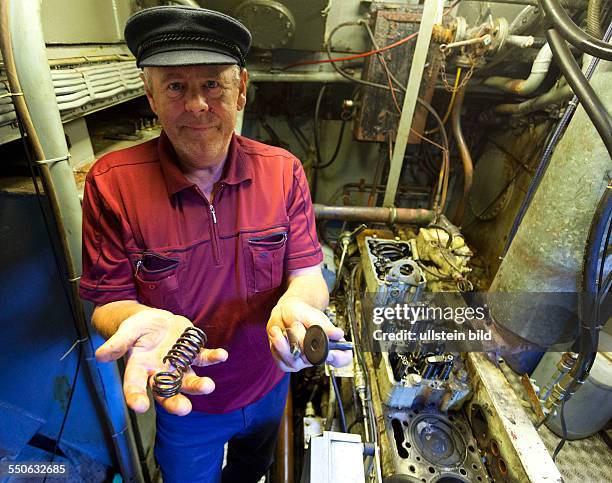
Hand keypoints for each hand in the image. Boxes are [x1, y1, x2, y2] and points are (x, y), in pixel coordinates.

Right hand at [95, 309, 227, 415]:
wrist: (155, 320)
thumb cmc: (137, 329)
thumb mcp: (126, 332)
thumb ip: (117, 343)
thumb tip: (100, 356)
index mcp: (140, 370)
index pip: (135, 388)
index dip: (136, 397)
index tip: (140, 406)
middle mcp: (161, 373)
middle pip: (167, 393)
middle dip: (175, 402)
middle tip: (184, 409)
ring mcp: (179, 365)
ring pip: (189, 380)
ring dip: (199, 385)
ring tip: (209, 386)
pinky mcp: (193, 353)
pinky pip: (204, 358)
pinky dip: (214, 358)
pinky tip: (222, 356)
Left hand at [266, 297, 352, 371]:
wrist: (287, 312)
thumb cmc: (303, 314)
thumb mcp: (313, 316)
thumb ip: (324, 326)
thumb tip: (338, 334)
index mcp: (330, 344)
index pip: (343, 358)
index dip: (338, 358)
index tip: (330, 352)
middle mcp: (317, 356)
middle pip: (313, 359)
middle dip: (303, 340)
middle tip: (297, 325)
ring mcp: (302, 361)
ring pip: (294, 361)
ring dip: (285, 344)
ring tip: (279, 330)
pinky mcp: (286, 363)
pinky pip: (281, 360)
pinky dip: (277, 345)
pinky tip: (276, 333)